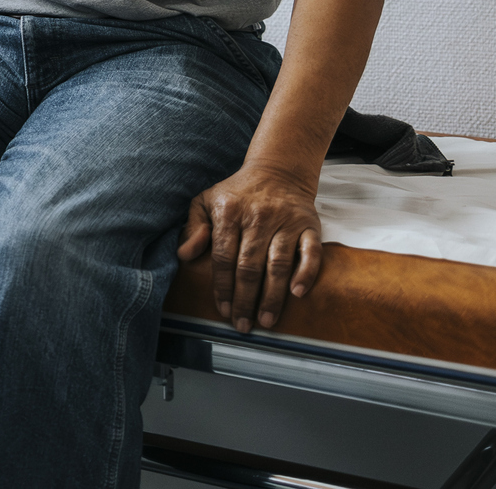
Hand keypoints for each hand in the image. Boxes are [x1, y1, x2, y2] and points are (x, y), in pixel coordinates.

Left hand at [177, 162, 324, 332]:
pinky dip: (306, 273)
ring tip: (266, 320)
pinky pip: (311, 252)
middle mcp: (258, 217)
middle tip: (243, 325)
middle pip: (249, 266)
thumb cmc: (237, 193)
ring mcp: (285, 221)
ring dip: (272, 296)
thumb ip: (193, 227)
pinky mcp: (309, 225)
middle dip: (245, 299)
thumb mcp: (206, 201)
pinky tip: (297, 293)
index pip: (223, 256)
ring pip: (278, 264)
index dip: (222, 286)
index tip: (222, 310)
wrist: (278, 170)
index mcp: (229, 212)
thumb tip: (184, 255)